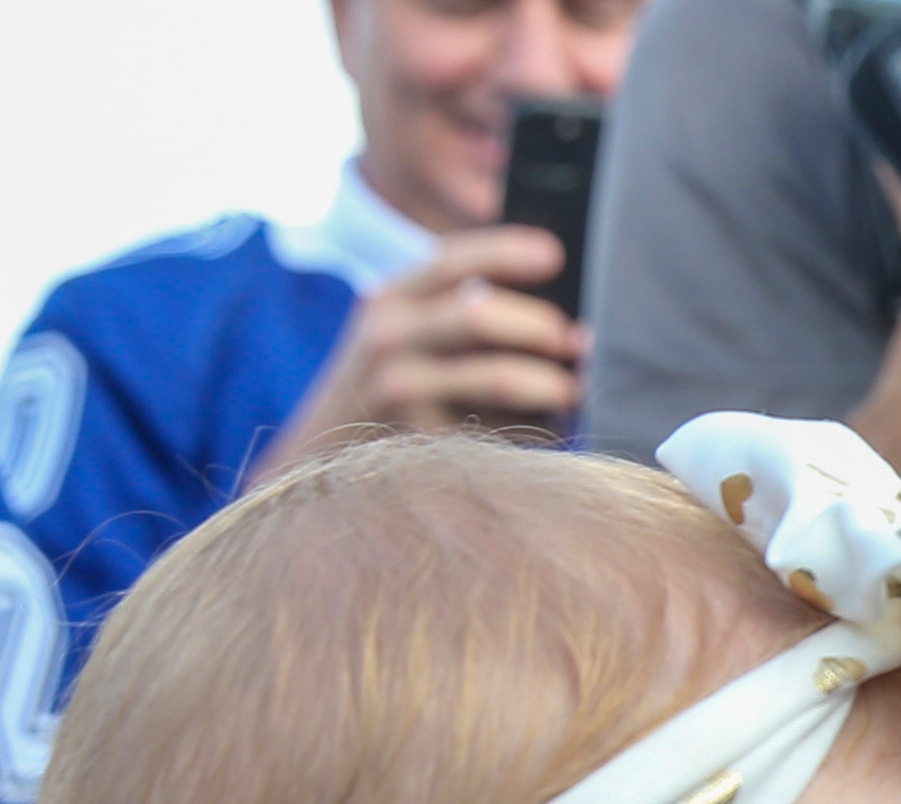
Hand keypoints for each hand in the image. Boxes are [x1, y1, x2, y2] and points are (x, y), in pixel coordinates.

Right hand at [260, 226, 585, 475]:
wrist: (322, 454)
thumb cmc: (389, 384)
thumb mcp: (402, 331)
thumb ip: (458, 309)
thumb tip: (563, 319)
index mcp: (391, 299)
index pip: (451, 260)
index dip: (506, 252)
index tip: (554, 254)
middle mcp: (389, 341)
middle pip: (481, 315)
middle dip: (541, 326)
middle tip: (578, 342)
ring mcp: (402, 396)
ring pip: (499, 379)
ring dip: (552, 383)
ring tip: (577, 390)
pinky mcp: (424, 446)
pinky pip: (501, 432)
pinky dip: (539, 430)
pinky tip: (554, 429)